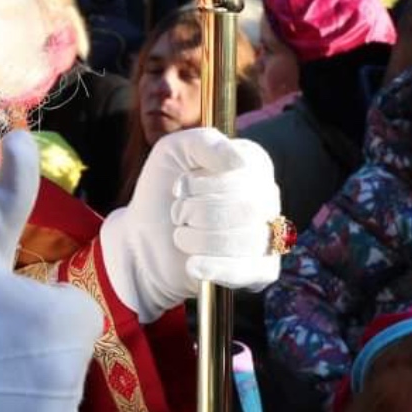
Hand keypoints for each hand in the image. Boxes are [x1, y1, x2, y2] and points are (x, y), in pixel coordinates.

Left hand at [99, 128, 281, 323]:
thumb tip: (240, 162)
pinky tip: (192, 265)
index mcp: (254, 163)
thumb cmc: (162, 190)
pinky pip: (251, 270)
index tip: (180, 186)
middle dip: (198, 211)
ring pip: (248, 239)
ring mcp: (268, 234)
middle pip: (248, 207)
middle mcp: (268, 197)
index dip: (203, 182)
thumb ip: (205, 141)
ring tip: (182, 235)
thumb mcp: (173, 151)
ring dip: (199, 239)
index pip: (246, 171)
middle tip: (177, 213)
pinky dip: (215, 268)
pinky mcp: (261, 270)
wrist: (143, 238)